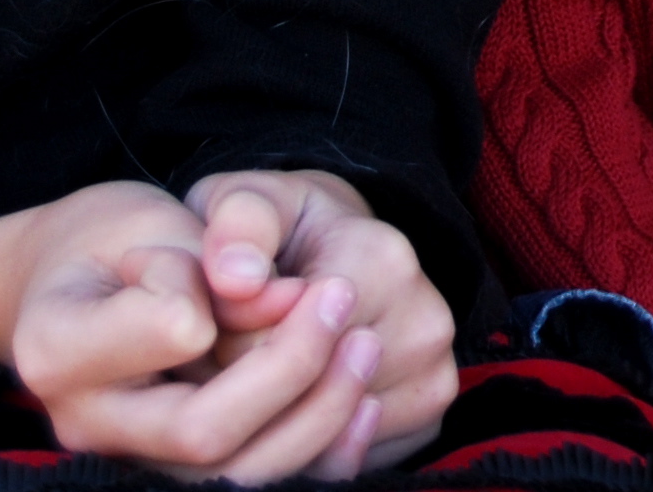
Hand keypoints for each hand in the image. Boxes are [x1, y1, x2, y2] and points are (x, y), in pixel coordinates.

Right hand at [0, 181, 385, 481]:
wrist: (82, 285)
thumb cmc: (116, 240)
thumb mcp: (153, 223)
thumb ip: (213, 259)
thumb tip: (286, 299)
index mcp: (56, 348)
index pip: (169, 338)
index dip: (234, 305)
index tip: (264, 269)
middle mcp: (87, 424)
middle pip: (203, 433)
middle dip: (292, 369)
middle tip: (341, 298)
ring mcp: (132, 460)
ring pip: (238, 476)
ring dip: (318, 414)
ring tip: (365, 345)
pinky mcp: (179, 474)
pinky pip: (258, 486)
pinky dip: (319, 454)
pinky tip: (363, 405)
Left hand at [187, 171, 460, 477]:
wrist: (342, 245)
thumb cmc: (285, 228)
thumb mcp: (248, 200)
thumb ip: (237, 226)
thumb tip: (235, 279)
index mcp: (384, 259)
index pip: (278, 341)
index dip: (227, 336)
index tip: (218, 311)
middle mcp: (426, 322)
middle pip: (305, 392)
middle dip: (248, 381)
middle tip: (228, 344)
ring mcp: (434, 374)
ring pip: (324, 430)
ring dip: (278, 413)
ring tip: (261, 366)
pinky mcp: (428, 414)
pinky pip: (349, 453)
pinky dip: (312, 437)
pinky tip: (296, 395)